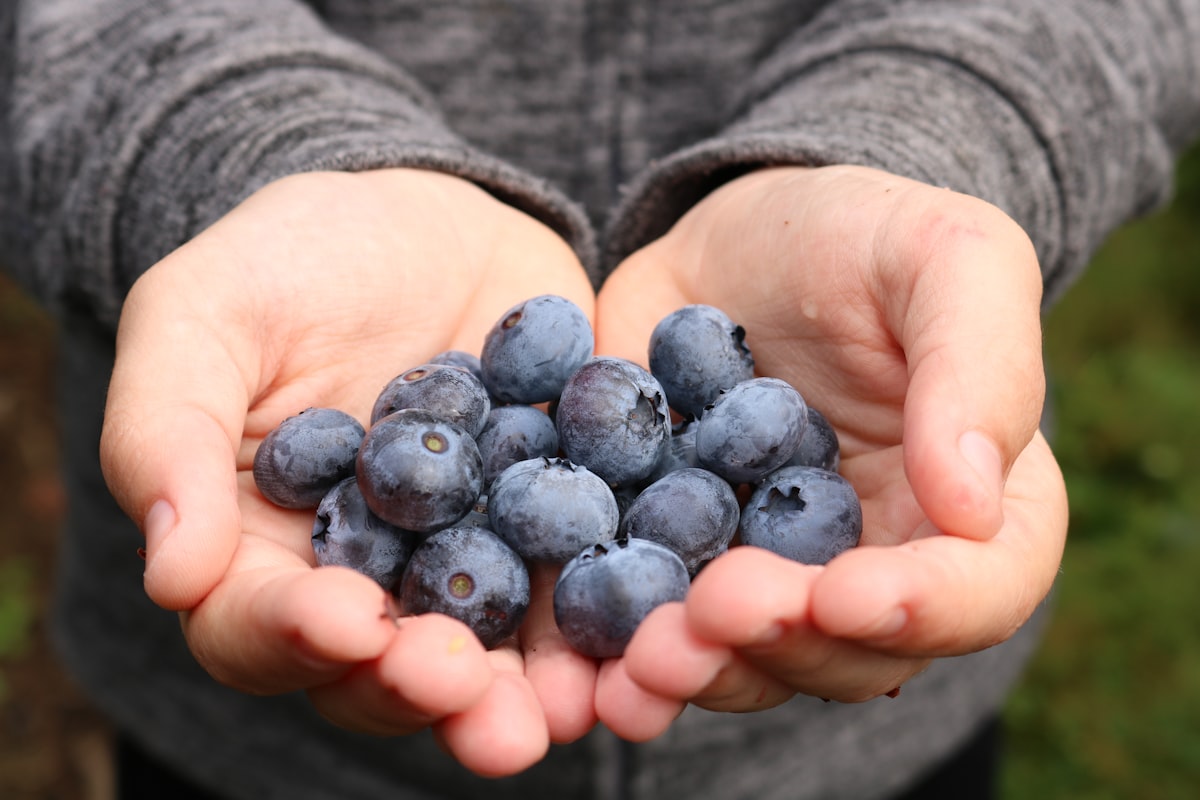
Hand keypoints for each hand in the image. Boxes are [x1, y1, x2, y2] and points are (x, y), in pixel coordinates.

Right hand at [99, 168, 599, 775]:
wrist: (420, 215)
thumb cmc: (288, 261)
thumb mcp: (202, 316)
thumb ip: (168, 435)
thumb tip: (170, 574)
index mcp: (265, 551)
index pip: (259, 624)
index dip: (293, 634)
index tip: (343, 621)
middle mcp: (373, 580)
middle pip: (383, 669)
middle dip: (421, 686)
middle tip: (460, 686)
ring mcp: (472, 561)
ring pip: (492, 653)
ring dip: (528, 692)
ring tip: (570, 708)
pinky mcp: (559, 524)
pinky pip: (584, 581)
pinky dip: (614, 615)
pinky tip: (649, 628)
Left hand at [591, 165, 1067, 735]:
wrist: (734, 242)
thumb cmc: (863, 237)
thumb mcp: (944, 257)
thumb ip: (979, 367)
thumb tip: (973, 505)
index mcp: (972, 505)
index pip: (981, 588)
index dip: (923, 609)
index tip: (843, 596)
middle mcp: (877, 563)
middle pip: (852, 650)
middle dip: (785, 647)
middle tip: (713, 614)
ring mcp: (772, 574)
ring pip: (751, 660)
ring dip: (699, 671)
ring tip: (638, 659)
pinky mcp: (681, 562)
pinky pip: (657, 624)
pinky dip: (619, 656)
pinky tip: (583, 667)